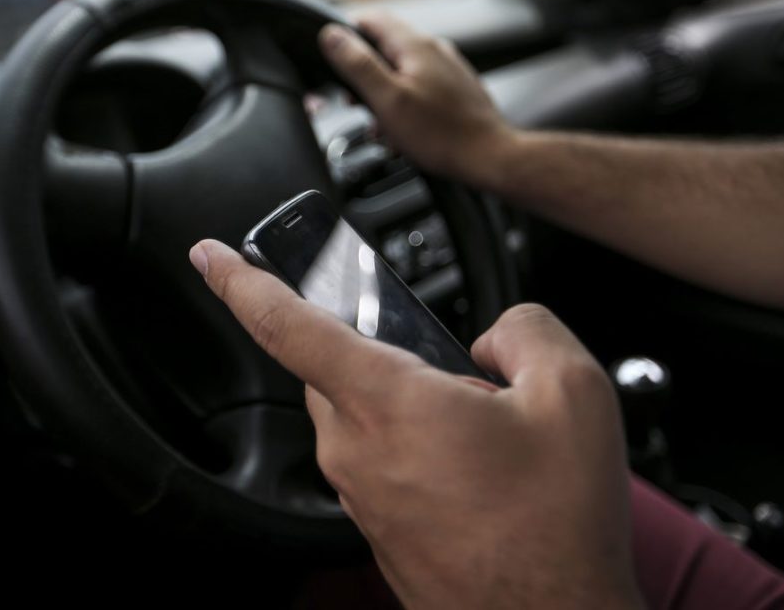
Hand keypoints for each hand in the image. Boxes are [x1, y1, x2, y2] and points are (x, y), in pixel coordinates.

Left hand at [190, 239, 642, 609]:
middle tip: (454, 367)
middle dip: (383, 348)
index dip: (241, 280)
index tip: (210, 255)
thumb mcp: (573, 394)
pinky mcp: (377, 527)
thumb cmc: (556, 528)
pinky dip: (414, 444)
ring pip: (360, 413)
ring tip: (483, 429)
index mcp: (388, 404)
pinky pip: (378, 458)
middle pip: (335, 366)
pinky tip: (475, 468)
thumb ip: (523, 330)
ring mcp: (362, 496)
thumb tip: (493, 338)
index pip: (287, 325)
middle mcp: (357, 452)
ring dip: (407, 400)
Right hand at [320, 12, 517, 186]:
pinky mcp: (456, 90)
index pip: (372, 19)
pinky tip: (404, 133)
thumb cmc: (442, 135)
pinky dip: (405, 107)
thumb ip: (357, 65)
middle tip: (355, 104)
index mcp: (415, 46)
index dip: (347, 35)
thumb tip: (331, 35)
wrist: (489, 157)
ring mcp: (448, 69)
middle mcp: (435, 50)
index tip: (335, 60)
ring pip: (402, 73)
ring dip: (384, 97)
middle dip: (365, 76)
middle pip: (386, 48)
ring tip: (382, 127)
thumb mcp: (387, 100)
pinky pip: (420, 90)